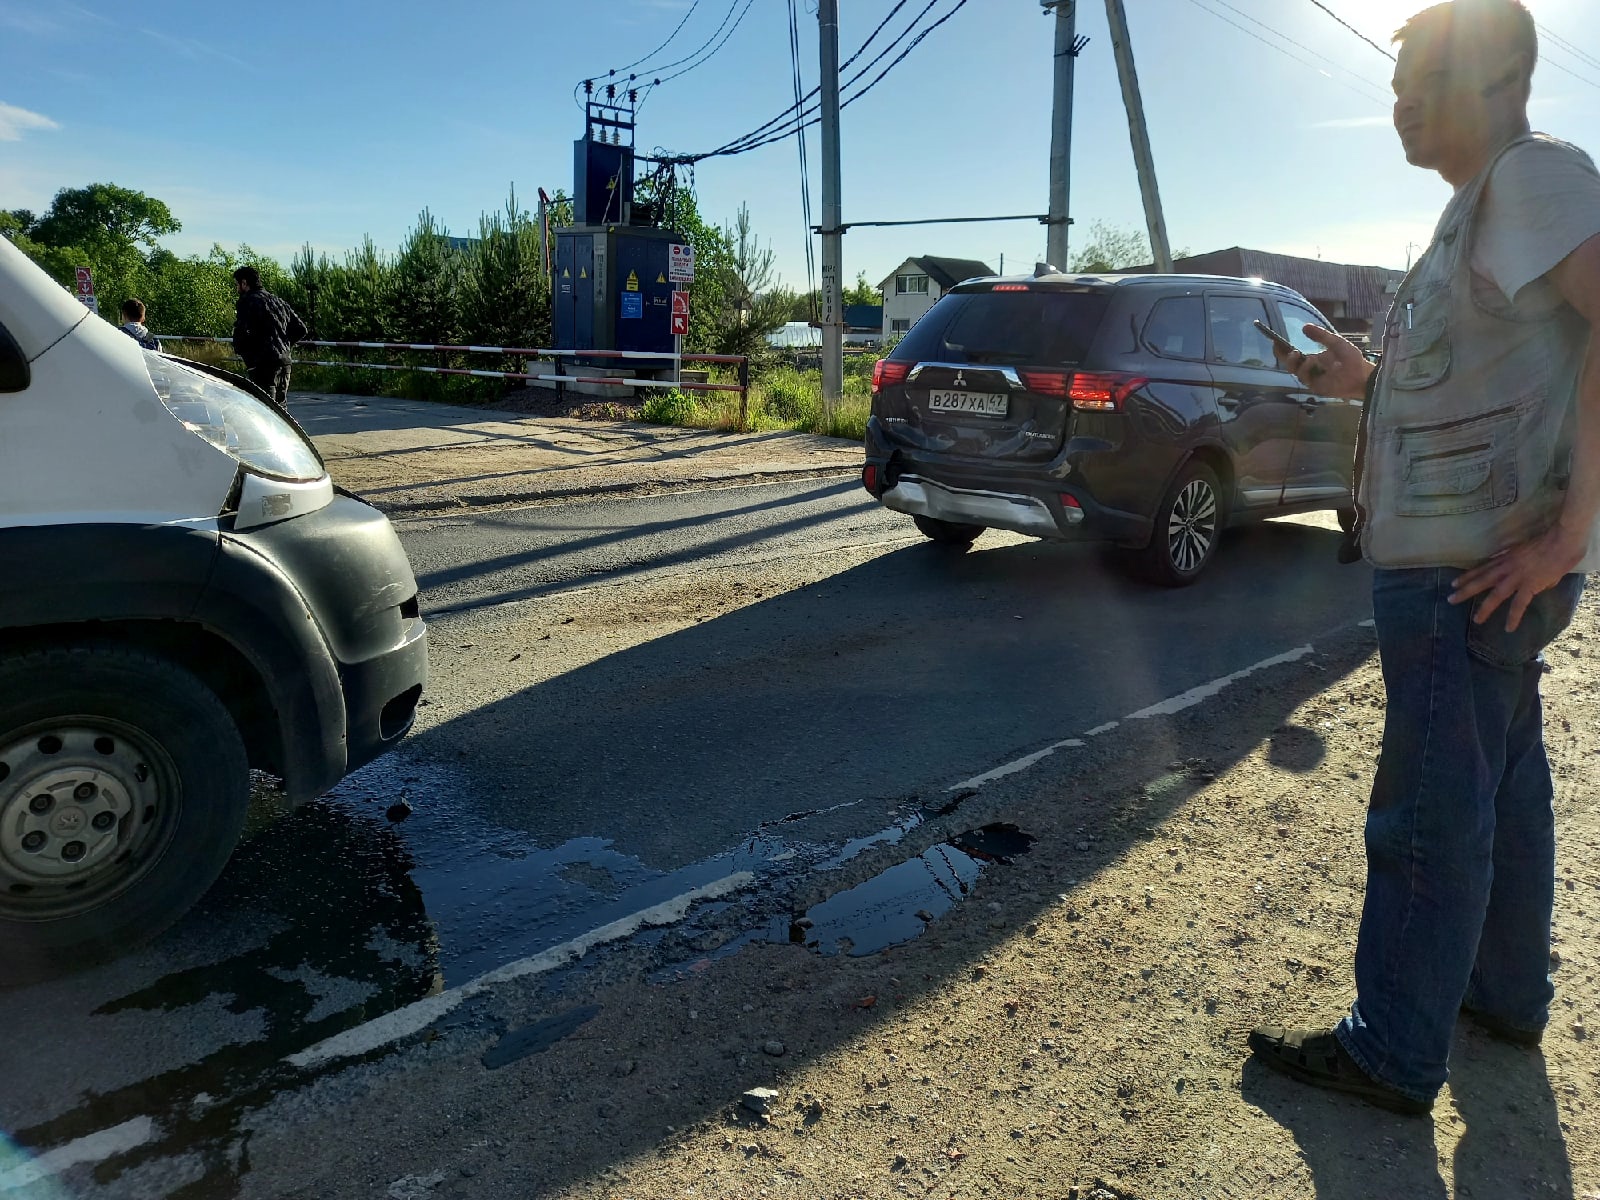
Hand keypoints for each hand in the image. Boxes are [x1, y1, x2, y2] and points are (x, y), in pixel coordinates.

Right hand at [1273, 325, 1373, 400]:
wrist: (1363, 374)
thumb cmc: (1350, 359)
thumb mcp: (1335, 343)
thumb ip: (1321, 336)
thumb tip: (1304, 326)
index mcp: (1312, 359)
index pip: (1292, 355)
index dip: (1282, 349)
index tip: (1275, 340)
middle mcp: (1309, 369)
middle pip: (1289, 364)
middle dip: (1282, 355)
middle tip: (1279, 346)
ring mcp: (1311, 379)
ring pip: (1294, 371)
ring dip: (1293, 361)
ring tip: (1296, 352)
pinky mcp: (1315, 386)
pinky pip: (1305, 378)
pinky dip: (1306, 368)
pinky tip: (1312, 361)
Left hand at [1449, 525, 1588, 630]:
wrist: (1562, 542)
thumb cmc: (1549, 543)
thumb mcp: (1525, 550)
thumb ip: (1520, 563)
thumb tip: (1523, 576)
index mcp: (1506, 558)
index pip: (1482, 568)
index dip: (1467, 576)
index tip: (1454, 583)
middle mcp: (1507, 568)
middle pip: (1481, 580)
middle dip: (1465, 591)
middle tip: (1450, 599)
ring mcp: (1517, 577)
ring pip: (1495, 595)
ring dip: (1485, 608)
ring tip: (1476, 620)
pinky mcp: (1530, 585)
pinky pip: (1519, 604)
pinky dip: (1513, 617)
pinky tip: (1509, 628)